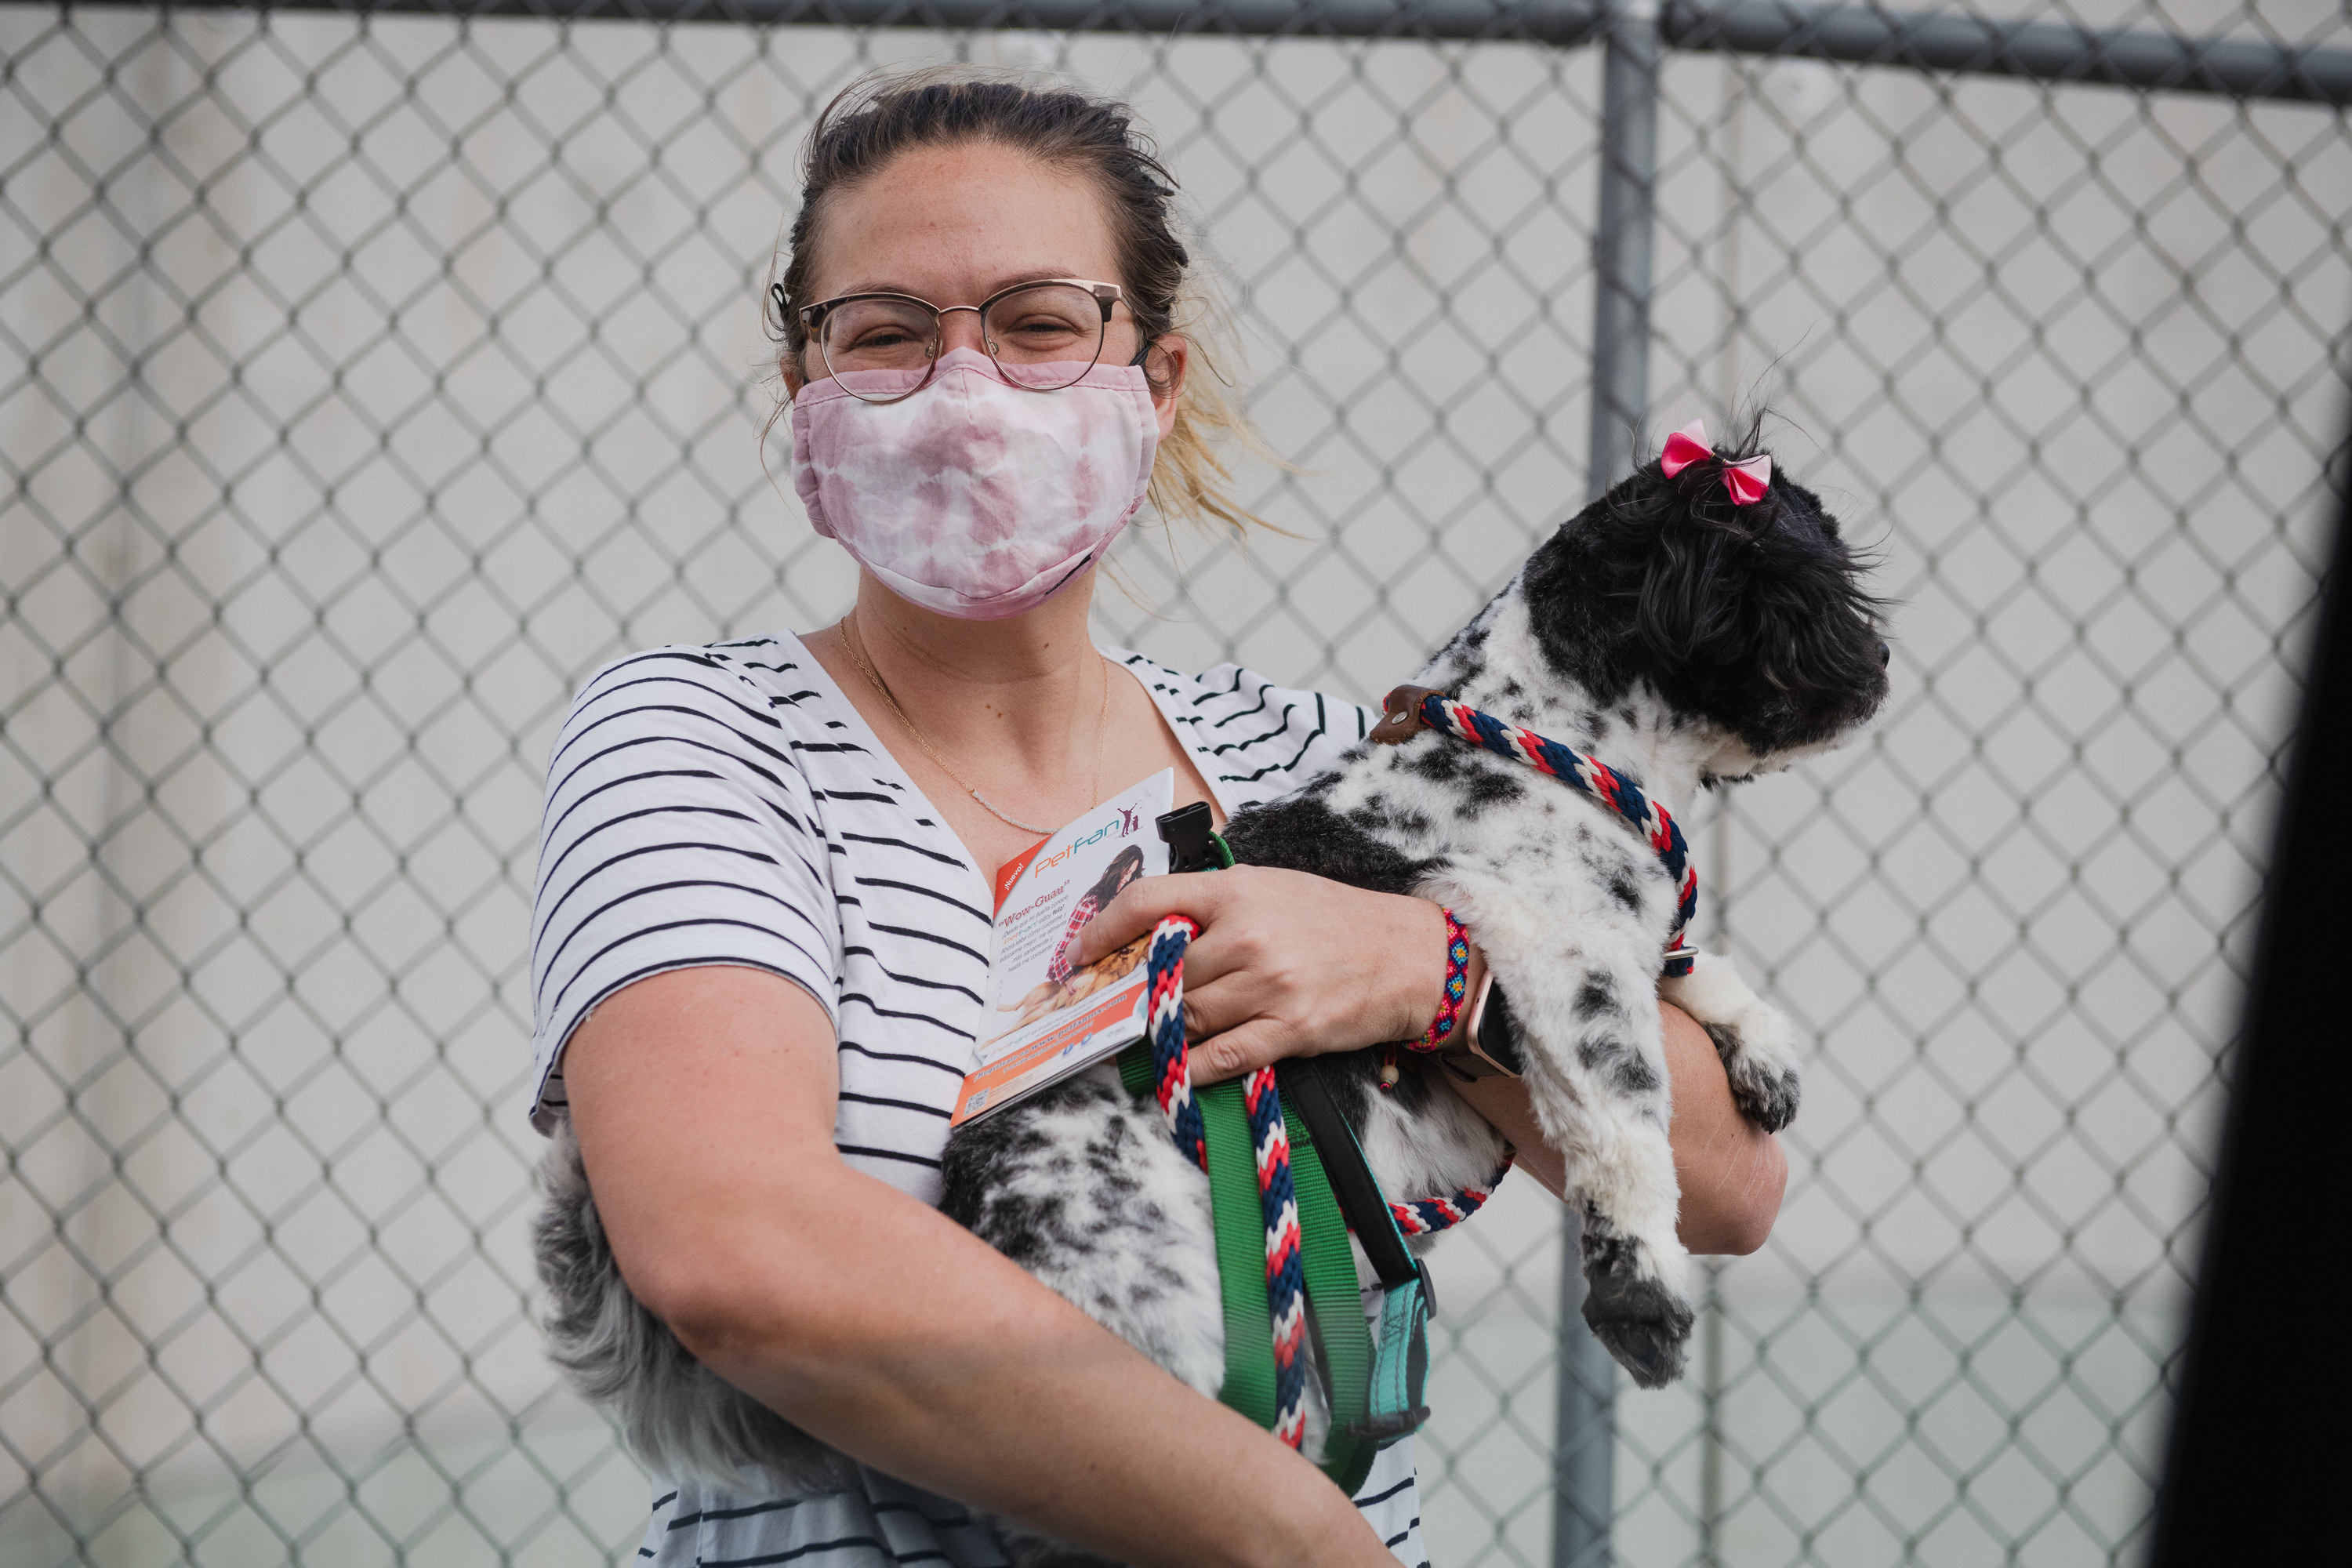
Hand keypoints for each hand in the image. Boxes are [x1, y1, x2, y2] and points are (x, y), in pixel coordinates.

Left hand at [1072, 865, 1449, 1083]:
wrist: (1408, 957)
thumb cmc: (1336, 921)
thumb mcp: (1272, 888)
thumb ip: (1214, 905)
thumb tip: (1153, 932)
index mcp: (1237, 891)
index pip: (1148, 903)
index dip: (1101, 930)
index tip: (1077, 954)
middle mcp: (1248, 936)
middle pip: (1163, 974)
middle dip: (1141, 994)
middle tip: (1125, 1006)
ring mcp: (1268, 986)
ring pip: (1186, 1016)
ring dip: (1167, 1030)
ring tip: (1157, 1034)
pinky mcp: (1289, 1030)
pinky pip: (1221, 1056)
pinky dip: (1193, 1067)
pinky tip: (1180, 1070)